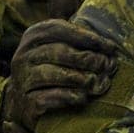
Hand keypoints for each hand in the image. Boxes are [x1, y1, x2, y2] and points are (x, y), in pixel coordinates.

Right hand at [0, 19, 118, 132]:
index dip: (87, 37)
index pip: (58, 29)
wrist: (25, 103)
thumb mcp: (59, 49)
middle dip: (88, 59)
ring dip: (81, 78)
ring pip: (55, 74)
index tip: (110, 47)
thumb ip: (79, 41)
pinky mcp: (26, 101)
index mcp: (33, 36)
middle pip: (59, 51)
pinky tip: (83, 97)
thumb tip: (111, 46)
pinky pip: (50, 96)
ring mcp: (22, 78)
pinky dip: (70, 96)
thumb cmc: (52, 71)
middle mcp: (23, 55)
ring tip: (96, 82)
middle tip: (107, 66)